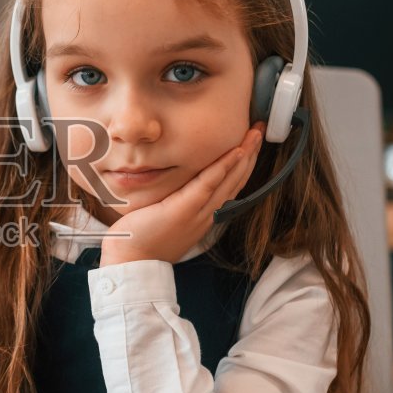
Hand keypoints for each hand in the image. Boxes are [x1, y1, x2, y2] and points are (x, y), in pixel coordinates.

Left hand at [100, 124, 264, 265]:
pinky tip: (236, 151)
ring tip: (255, 133)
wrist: (131, 262)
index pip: (230, 186)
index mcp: (204, 216)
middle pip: (236, 180)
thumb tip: (174, 185)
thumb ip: (175, 201)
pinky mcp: (184, 209)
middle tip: (261, 130)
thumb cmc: (142, 241)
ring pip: (229, 180)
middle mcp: (208, 215)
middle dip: (251, 154)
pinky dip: (224, 167)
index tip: (251, 144)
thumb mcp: (165, 217)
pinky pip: (208, 184)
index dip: (243, 164)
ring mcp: (198, 213)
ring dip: (245, 154)